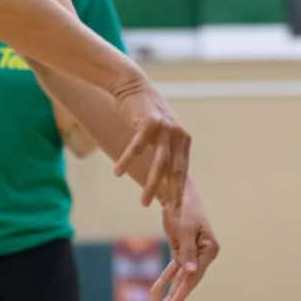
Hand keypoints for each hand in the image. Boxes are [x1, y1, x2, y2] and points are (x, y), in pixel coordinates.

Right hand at [110, 75, 190, 210]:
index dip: (179, 192)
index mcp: (183, 140)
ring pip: (160, 163)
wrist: (132, 85)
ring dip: (151, 184)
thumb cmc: (144, 114)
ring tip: (143, 203)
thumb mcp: (159, 134)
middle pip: (175, 171)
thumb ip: (165, 151)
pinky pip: (137, 147)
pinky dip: (127, 160)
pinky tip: (117, 173)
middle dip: (172, 194)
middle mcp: (178, 134)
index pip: (182, 172)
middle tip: (170, 214)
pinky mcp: (149, 122)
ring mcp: (166, 128)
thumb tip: (165, 177)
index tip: (176, 211)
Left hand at [150, 189, 220, 300]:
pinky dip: (164, 279)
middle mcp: (204, 253)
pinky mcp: (181, 251)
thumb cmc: (184, 209)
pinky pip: (173, 269)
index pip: (196, 273)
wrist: (177, 193)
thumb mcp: (185, 231)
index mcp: (210, 248)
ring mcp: (192, 254)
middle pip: (189, 279)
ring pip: (181, 277)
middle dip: (177, 296)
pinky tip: (154, 292)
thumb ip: (187, 253)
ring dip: (171, 292)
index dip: (183, 289)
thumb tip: (191, 273)